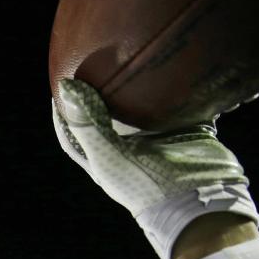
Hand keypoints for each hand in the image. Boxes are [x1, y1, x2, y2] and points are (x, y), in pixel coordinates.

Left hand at [52, 79, 258, 258]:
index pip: (75, 129)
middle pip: (112, 112)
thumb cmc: (144, 185)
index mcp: (103, 156)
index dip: (65, 108)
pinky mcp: (188, 131)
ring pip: (148, 105)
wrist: (197, 203)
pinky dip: (186, 89)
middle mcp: (129, 146)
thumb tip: (64, 87)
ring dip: (146, 86)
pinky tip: (184, 66)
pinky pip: (185, 105)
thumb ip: (87, 123)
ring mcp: (159, 139)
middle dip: (106, 89)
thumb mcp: (109, 155)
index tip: (61, 82)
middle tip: (101, 60)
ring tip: (140, 55)